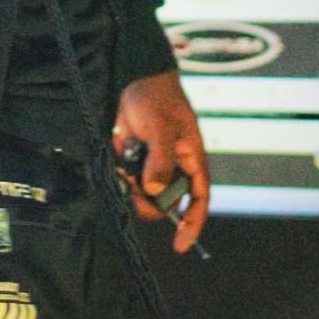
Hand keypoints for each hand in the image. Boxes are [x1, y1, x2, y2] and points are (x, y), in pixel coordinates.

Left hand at [113, 70, 209, 253]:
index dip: (193, 222)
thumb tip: (154, 190)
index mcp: (191, 157)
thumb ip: (161, 159)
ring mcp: (153, 160)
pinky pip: (128, 176)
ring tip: (125, 160)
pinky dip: (121, 171)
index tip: (181, 244)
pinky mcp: (134, 156)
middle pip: (166, 199)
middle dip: (149, 199)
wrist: (132, 74)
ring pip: (144, 190)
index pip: (199, 197)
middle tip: (133, 185)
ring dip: (132, 183)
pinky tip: (119, 149)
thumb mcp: (161, 127)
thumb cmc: (156, 96)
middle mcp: (174, 163)